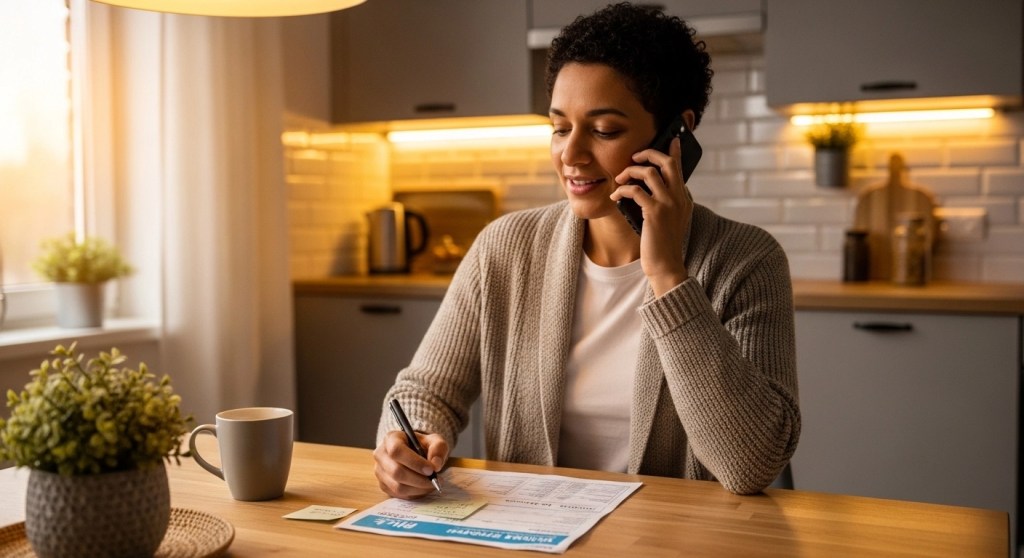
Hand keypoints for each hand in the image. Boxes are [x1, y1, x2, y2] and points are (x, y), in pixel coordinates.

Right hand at [373, 430, 447, 498]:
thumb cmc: (423, 446)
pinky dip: (414, 494)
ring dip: (418, 488)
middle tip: (434, 480)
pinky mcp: (383, 485)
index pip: (397, 451)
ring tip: (431, 484)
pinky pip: (398, 494)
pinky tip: (423, 488)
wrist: (415, 453)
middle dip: (418, 479)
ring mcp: (380, 471)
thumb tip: (435, 465)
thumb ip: (438, 449)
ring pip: (397, 486)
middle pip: (396, 471)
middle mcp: (381, 455)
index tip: (431, 469)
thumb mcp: (434, 441)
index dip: (414, 462)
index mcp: (391, 439)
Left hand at [612, 136, 692, 295]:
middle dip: (649, 154)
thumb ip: (664, 203)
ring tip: (619, 179)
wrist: (666, 266)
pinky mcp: (654, 213)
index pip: (679, 168)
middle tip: (635, 156)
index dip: (674, 152)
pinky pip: (636, 191)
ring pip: (650, 173)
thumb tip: (644, 188)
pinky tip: (614, 196)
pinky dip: (622, 190)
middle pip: (667, 163)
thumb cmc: (662, 245)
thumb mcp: (668, 220)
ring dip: (630, 172)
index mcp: (684, 199)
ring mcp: (668, 204)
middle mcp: (679, 198)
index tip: (672, 139)